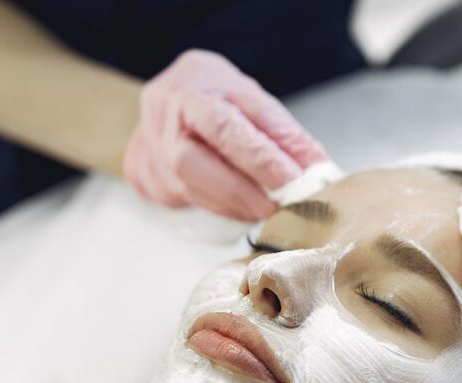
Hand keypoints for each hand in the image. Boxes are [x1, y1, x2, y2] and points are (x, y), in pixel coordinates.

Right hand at [123, 49, 328, 220]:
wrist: (168, 99)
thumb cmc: (215, 95)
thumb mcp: (250, 99)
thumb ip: (281, 132)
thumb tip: (317, 168)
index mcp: (188, 92)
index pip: (224, 127)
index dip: (258, 158)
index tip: (292, 180)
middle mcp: (160, 122)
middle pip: (192, 163)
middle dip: (240, 190)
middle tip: (275, 207)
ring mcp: (147, 153)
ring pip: (186, 189)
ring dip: (232, 206)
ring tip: (264, 211)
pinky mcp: (145, 178)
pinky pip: (183, 201)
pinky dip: (218, 209)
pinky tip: (240, 210)